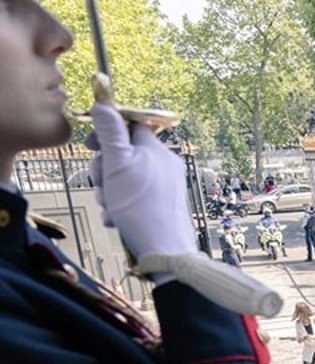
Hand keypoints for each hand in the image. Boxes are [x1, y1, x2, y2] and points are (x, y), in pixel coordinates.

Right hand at [86, 75, 195, 260]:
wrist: (164, 250)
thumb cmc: (140, 206)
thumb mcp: (117, 163)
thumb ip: (110, 132)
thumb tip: (103, 104)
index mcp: (156, 150)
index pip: (130, 126)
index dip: (107, 132)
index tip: (90, 144)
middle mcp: (164, 165)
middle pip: (124, 154)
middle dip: (104, 168)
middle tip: (101, 183)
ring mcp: (165, 186)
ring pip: (125, 178)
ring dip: (109, 190)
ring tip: (109, 205)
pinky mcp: (163, 206)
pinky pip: (134, 198)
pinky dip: (121, 206)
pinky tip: (117, 218)